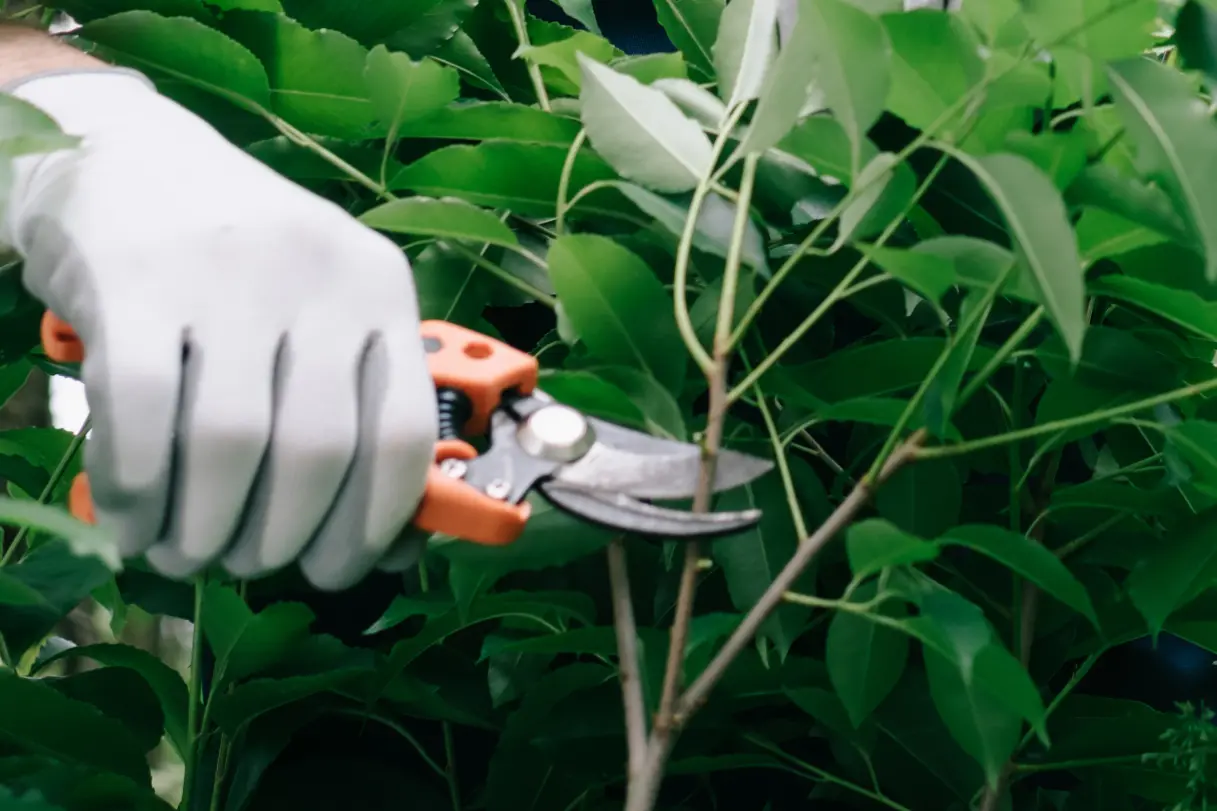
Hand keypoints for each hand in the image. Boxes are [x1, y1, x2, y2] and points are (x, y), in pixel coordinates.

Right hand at [2, 69, 437, 590]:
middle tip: (243, 564)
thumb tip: (399, 549)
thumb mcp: (321, 320)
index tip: (333, 571)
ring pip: (229, 443)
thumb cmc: (242, 268)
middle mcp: (316, 273)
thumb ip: (362, 419)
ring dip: (201, 530)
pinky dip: (134, 490)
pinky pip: (137, 415)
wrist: (127, 155)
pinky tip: (131, 517)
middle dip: (277, 541)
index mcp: (379, 290)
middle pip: (315, 452)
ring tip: (183, 553)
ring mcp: (223, 271)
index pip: (402, 433)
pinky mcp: (131, 278)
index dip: (372, 526)